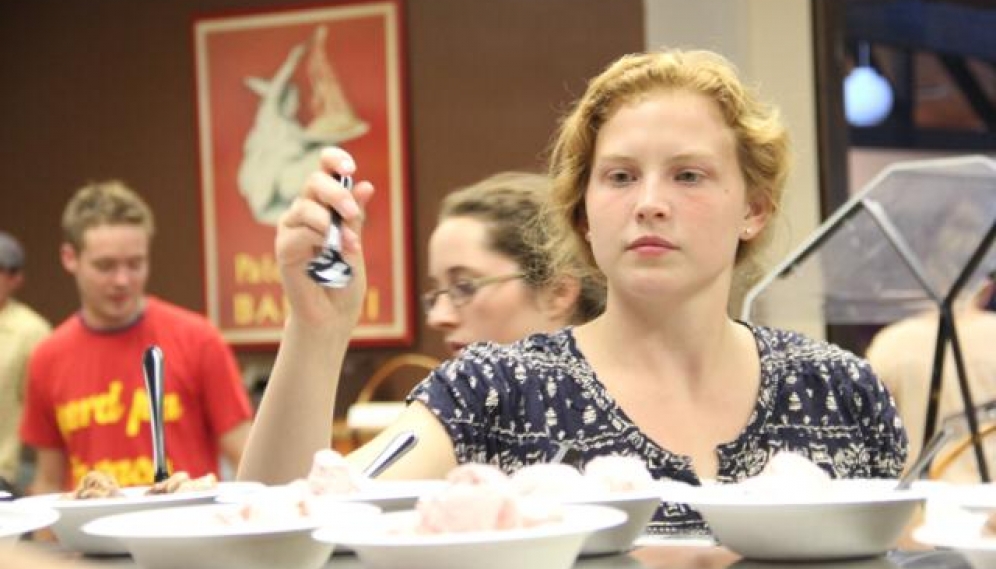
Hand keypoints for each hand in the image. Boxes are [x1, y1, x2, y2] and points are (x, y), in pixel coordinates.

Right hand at [275, 147, 373, 329]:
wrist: (335, 315)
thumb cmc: (345, 280)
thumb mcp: (355, 242)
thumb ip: (355, 217)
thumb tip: (366, 185)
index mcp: (324, 205)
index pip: (323, 169)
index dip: (333, 160)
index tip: (349, 166)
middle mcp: (304, 212)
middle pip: (313, 182)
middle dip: (336, 193)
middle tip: (352, 213)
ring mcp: (291, 229)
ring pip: (306, 207)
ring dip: (332, 223)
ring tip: (350, 244)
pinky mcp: (284, 249)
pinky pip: (299, 232)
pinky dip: (320, 239)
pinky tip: (334, 253)